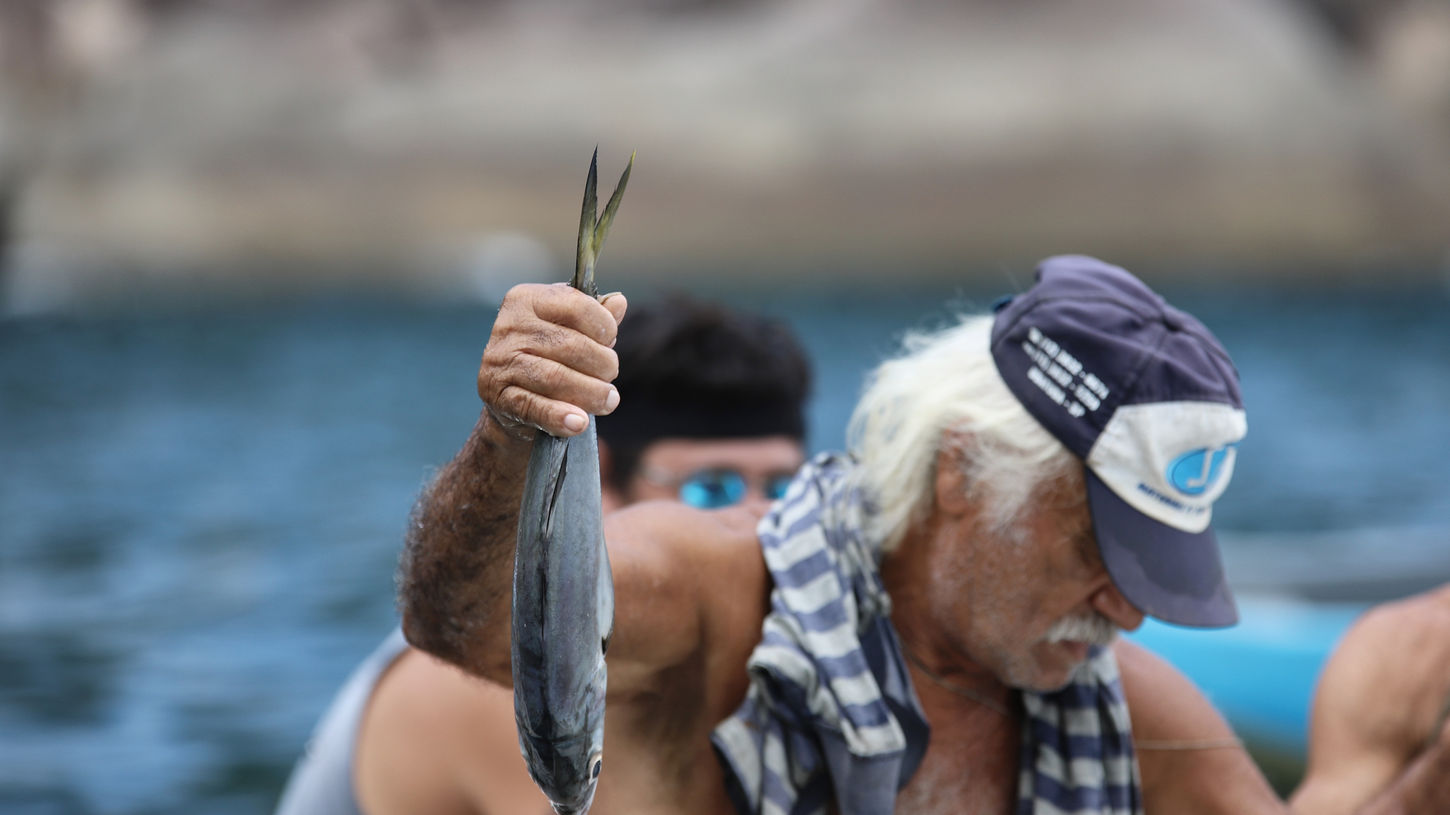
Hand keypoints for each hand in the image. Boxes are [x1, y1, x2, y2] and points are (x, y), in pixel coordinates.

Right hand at [477, 283, 626, 437]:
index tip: (611, 343)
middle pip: (569, 345)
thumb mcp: (568, 329)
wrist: (508, 399)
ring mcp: (499, 362)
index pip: (575, 306)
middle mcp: (509, 326)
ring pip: (555, 377)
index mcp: (526, 299)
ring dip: (590, 393)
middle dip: (601, 364)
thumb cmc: (546, 356)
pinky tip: (580, 423)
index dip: (604, 327)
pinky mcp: (498, 396)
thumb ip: (594, 316)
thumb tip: (619, 301)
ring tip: (608, 401)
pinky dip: (560, 417)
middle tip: (610, 376)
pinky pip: (534, 407)